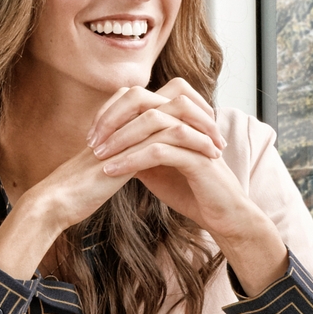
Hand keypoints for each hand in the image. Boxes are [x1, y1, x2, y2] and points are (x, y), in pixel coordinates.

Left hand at [93, 82, 288, 286]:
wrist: (221, 216)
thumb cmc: (189, 191)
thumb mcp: (154, 168)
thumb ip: (136, 151)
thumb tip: (108, 145)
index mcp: (176, 118)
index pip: (139, 97)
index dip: (112, 109)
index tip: (92, 133)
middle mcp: (186, 120)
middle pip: (144, 99)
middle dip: (113, 117)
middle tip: (91, 140)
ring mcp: (195, 136)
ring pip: (153, 121)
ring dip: (121, 137)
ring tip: (98, 156)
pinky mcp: (199, 157)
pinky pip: (160, 150)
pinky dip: (132, 158)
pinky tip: (112, 170)